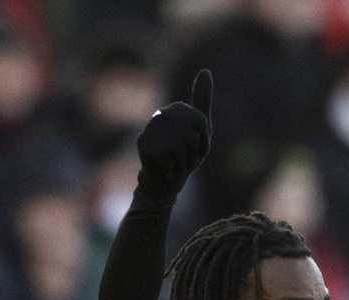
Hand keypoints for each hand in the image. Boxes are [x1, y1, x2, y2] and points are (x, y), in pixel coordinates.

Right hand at [136, 69, 212, 198]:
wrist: (164, 180)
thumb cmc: (184, 154)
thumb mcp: (200, 129)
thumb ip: (202, 100)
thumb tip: (206, 69)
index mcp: (179, 109)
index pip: (202, 130)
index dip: (202, 147)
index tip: (193, 151)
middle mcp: (163, 114)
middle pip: (192, 139)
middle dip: (192, 158)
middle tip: (183, 161)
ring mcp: (151, 129)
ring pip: (181, 150)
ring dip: (182, 166)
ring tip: (175, 166)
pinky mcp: (142, 143)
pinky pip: (169, 160)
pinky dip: (171, 171)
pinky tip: (165, 170)